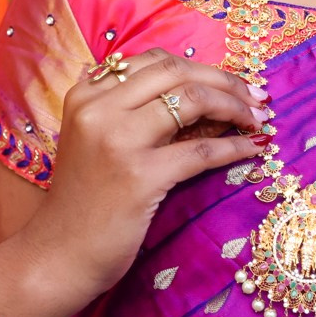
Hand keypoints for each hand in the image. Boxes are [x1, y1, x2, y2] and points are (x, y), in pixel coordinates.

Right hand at [0, 50, 264, 316]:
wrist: (57, 254)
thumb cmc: (81, 201)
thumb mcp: (90, 140)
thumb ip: (119, 107)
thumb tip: (185, 87)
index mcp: (86, 95)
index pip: (154, 61)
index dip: (199, 67)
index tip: (229, 82)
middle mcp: (98, 108)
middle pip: (176, 72)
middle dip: (224, 80)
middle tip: (256, 96)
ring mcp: (118, 141)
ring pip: (192, 101)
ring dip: (234, 107)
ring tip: (258, 119)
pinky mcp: (140, 176)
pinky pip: (200, 151)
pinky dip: (233, 148)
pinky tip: (252, 149)